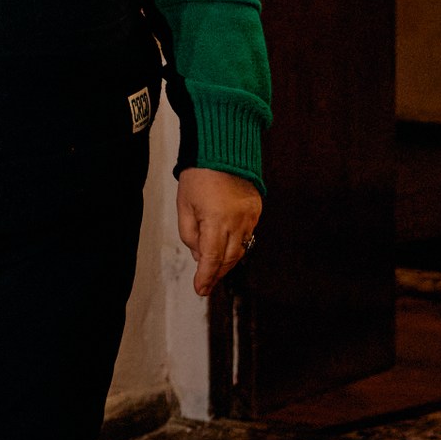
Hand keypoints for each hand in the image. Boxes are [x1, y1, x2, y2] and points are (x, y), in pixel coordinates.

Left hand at [178, 167, 262, 296]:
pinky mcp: (256, 210)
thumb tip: (200, 255)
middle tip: (206, 282)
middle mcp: (237, 222)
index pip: (212, 258)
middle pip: (229, 258)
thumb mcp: (184, 205)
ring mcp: (250, 217)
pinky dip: (236, 244)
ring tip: (215, 267)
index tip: (200, 289)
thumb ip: (189, 234)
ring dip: (227, 261)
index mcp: (216, 220)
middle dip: (217, 272)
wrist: (222, 150)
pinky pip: (247, 235)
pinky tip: (227, 246)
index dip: (206, 277)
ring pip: (240, 249)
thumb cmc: (198, 176)